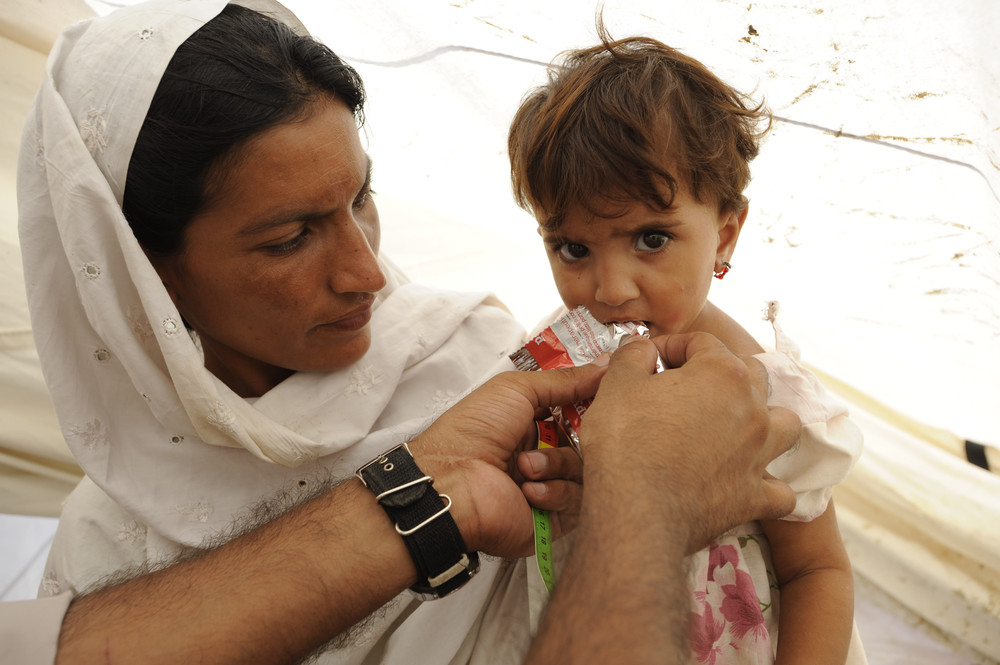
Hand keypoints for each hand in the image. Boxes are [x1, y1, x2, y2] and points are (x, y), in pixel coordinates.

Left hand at [408, 360, 606, 556]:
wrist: (452, 483)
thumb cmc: (473, 431)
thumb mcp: (517, 390)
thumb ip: (564, 380)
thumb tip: (606, 365)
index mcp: (534, 426)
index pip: (579, 414)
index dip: (593, 405)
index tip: (608, 394)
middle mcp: (545, 456)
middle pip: (591, 443)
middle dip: (581, 436)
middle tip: (562, 432)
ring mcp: (551, 488)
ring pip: (587, 472)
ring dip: (556, 465)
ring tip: (524, 467)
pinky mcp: (554, 520)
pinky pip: (578, 502)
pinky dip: (553, 492)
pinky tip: (527, 491)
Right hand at [578, 332, 798, 552]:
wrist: (637, 509)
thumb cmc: (625, 441)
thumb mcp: (617, 384)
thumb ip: (633, 356)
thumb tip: (641, 348)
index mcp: (723, 373)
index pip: (702, 342)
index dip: (671, 346)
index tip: (649, 359)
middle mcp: (753, 409)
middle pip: (751, 374)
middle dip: (720, 373)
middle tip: (685, 387)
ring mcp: (759, 454)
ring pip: (785, 426)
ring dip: (766, 420)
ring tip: (738, 426)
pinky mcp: (754, 496)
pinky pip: (781, 491)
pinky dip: (769, 485)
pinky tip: (749, 482)